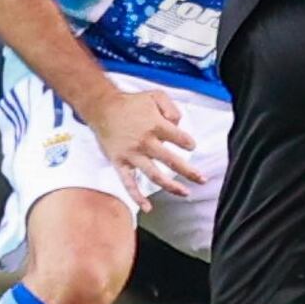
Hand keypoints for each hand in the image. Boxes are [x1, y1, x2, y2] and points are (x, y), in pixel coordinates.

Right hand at [82, 86, 203, 207]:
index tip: (191, 146)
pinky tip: (147, 207)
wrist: (102, 107)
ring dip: (171, 186)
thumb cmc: (130, 103)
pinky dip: (137, 197)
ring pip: (155, 175)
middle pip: (172, 161)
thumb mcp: (155, 95)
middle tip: (201, 179)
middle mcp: (145, 142)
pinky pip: (129, 183)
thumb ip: (172, 107)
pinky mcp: (120, 163)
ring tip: (185, 192)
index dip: (189, 143)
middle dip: (190, 171)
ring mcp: (133, 155)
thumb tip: (179, 123)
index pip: (180, 139)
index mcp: (155, 125)